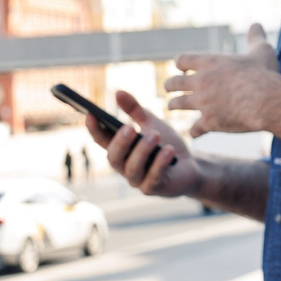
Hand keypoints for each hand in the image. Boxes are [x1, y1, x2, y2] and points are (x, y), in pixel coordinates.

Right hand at [87, 90, 204, 199]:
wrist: (191, 168)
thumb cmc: (167, 145)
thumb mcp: (152, 124)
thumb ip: (135, 110)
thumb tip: (118, 92)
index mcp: (121, 150)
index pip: (102, 141)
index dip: (94, 129)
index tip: (90, 113)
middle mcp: (125, 167)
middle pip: (113, 158)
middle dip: (120, 142)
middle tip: (129, 127)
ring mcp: (138, 180)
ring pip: (133, 168)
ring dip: (142, 151)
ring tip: (154, 135)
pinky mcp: (154, 188)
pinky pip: (154, 178)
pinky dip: (160, 163)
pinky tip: (168, 150)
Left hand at [164, 24, 280, 136]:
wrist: (268, 100)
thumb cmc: (265, 74)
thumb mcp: (261, 50)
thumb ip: (255, 38)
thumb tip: (257, 24)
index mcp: (210, 62)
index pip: (182, 60)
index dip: (180, 64)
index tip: (182, 68)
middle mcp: (201, 81)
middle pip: (174, 83)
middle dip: (170, 85)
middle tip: (169, 88)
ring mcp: (203, 103)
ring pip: (177, 105)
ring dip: (173, 105)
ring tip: (171, 106)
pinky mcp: (209, 122)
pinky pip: (194, 128)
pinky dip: (195, 131)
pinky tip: (196, 132)